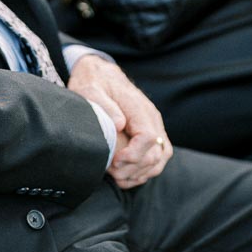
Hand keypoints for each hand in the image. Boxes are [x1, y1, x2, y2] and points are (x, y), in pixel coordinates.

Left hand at [67, 55, 170, 188]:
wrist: (102, 75)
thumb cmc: (95, 84)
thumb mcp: (91, 90)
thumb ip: (105, 106)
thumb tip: (119, 124)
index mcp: (139, 108)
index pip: (148, 137)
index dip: (133, 155)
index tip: (114, 162)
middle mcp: (151, 118)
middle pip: (155, 153)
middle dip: (133, 168)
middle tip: (111, 171)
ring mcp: (154, 127)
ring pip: (160, 159)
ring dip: (139, 173)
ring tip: (117, 177)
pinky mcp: (151, 134)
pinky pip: (157, 158)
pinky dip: (144, 172)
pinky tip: (126, 176)